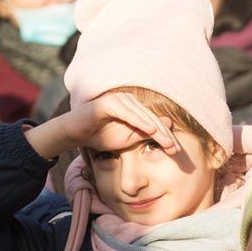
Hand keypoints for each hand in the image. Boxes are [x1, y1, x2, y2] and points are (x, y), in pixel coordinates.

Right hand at [26, 92, 180, 159]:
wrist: (75, 134)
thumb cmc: (100, 136)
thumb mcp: (127, 139)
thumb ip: (144, 134)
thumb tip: (166, 130)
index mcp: (135, 108)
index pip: (154, 122)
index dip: (166, 136)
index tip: (176, 151)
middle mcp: (129, 101)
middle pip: (151, 119)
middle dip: (165, 135)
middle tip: (175, 149)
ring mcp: (119, 99)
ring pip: (143, 116)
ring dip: (156, 130)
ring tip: (167, 143)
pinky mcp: (109, 102)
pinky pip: (128, 113)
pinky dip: (139, 122)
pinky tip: (150, 131)